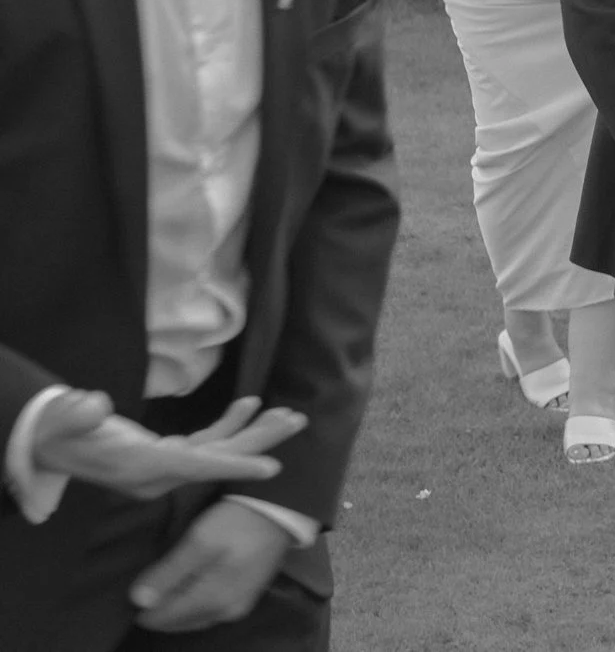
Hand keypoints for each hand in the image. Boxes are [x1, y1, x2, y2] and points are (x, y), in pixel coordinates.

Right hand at [30, 391, 305, 500]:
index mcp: (142, 467)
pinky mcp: (166, 453)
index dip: (233, 467)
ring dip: (253, 432)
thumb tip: (96, 406)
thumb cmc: (59, 430)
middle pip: (219, 459)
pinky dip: (230, 425)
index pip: (194, 468)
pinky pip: (206, 443)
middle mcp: (160, 472)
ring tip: (288, 415)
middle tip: (298, 421)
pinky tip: (251, 406)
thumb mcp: (64, 422)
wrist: (52, 443)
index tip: (272, 469)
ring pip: (218, 451)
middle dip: (259, 442)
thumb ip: (79, 415)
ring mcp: (165, 465)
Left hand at [129, 499, 293, 632]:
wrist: (282, 509)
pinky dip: (193, 600)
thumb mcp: (199, 541)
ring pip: (194, 616)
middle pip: (178, 620)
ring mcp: (238, 606)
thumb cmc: (237, 522)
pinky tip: (189, 582)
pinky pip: (209, 608)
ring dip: (176, 604)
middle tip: (145, 581)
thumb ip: (168, 573)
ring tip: (163, 581)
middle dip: (158, 607)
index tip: (130, 585)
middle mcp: (225, 612)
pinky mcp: (247, 595)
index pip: (161, 618)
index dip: (141, 606)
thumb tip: (137, 601)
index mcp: (212, 601)